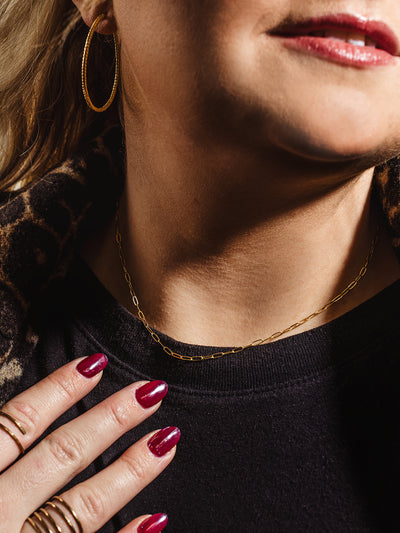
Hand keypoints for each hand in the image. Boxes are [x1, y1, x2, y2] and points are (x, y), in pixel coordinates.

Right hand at [0, 353, 179, 531]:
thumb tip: (11, 418)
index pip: (20, 421)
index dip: (58, 389)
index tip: (95, 362)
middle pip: (62, 454)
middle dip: (111, 419)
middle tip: (152, 391)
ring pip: (84, 506)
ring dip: (130, 471)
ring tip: (166, 440)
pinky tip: (156, 519)